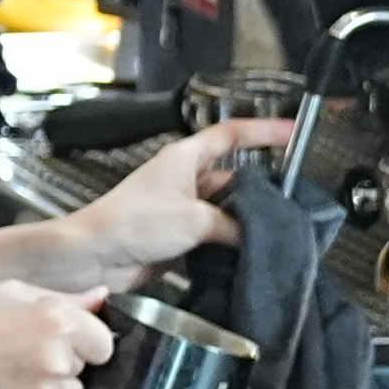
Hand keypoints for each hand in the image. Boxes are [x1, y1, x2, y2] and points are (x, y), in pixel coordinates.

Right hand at [0, 280, 111, 388]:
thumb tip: (101, 297)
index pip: (104, 342)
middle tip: (23, 351)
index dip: (84, 340)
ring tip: (14, 373)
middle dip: (64, 361)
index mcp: (59, 323)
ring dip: (52, 387)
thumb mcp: (10, 292)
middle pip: (85, 369)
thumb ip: (62, 299)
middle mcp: (58, 361)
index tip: (62, 339)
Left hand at [54, 113, 288, 287]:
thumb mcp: (194, 218)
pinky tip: (251, 255)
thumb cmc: (134, 223)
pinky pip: (213, 237)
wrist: (95, 256)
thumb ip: (232, 224)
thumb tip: (256, 235)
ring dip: (245, 224)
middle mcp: (185, 179)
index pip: (231, 136)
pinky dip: (229, 245)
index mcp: (185, 158)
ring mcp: (181, 209)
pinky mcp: (177, 237)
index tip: (293, 132)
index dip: (263, 132)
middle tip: (293, 207)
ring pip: (226, 212)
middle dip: (261, 193)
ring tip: (278, 234)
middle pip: (234, 179)